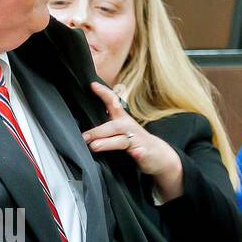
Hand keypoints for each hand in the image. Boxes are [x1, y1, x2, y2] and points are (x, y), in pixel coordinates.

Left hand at [81, 82, 182, 200]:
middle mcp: (129, 128)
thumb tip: (83, 130)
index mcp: (122, 120)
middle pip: (113, 126)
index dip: (104, 93)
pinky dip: (139, 153)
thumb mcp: (119, 132)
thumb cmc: (134, 141)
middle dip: (98, 131)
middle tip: (84, 136)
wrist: (158, 156)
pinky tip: (136, 153)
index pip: (112, 104)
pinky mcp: (144, 153)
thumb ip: (104, 129)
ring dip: (108, 143)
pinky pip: (141, 153)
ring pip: (122, 140)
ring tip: (95, 146)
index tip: (93, 85)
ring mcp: (137, 140)